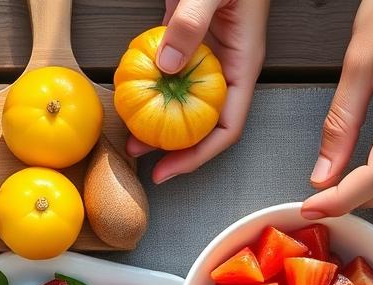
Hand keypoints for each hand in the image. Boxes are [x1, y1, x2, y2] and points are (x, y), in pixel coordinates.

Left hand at [128, 0, 269, 182]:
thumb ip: (191, 26)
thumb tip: (166, 67)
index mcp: (244, 63)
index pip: (227, 128)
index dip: (198, 156)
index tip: (168, 171)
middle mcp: (227, 66)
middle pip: (203, 123)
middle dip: (173, 148)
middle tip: (139, 160)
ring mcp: (208, 54)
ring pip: (184, 101)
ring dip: (158, 121)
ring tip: (128, 137)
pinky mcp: (188, 38)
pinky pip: (171, 73)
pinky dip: (152, 87)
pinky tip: (131, 94)